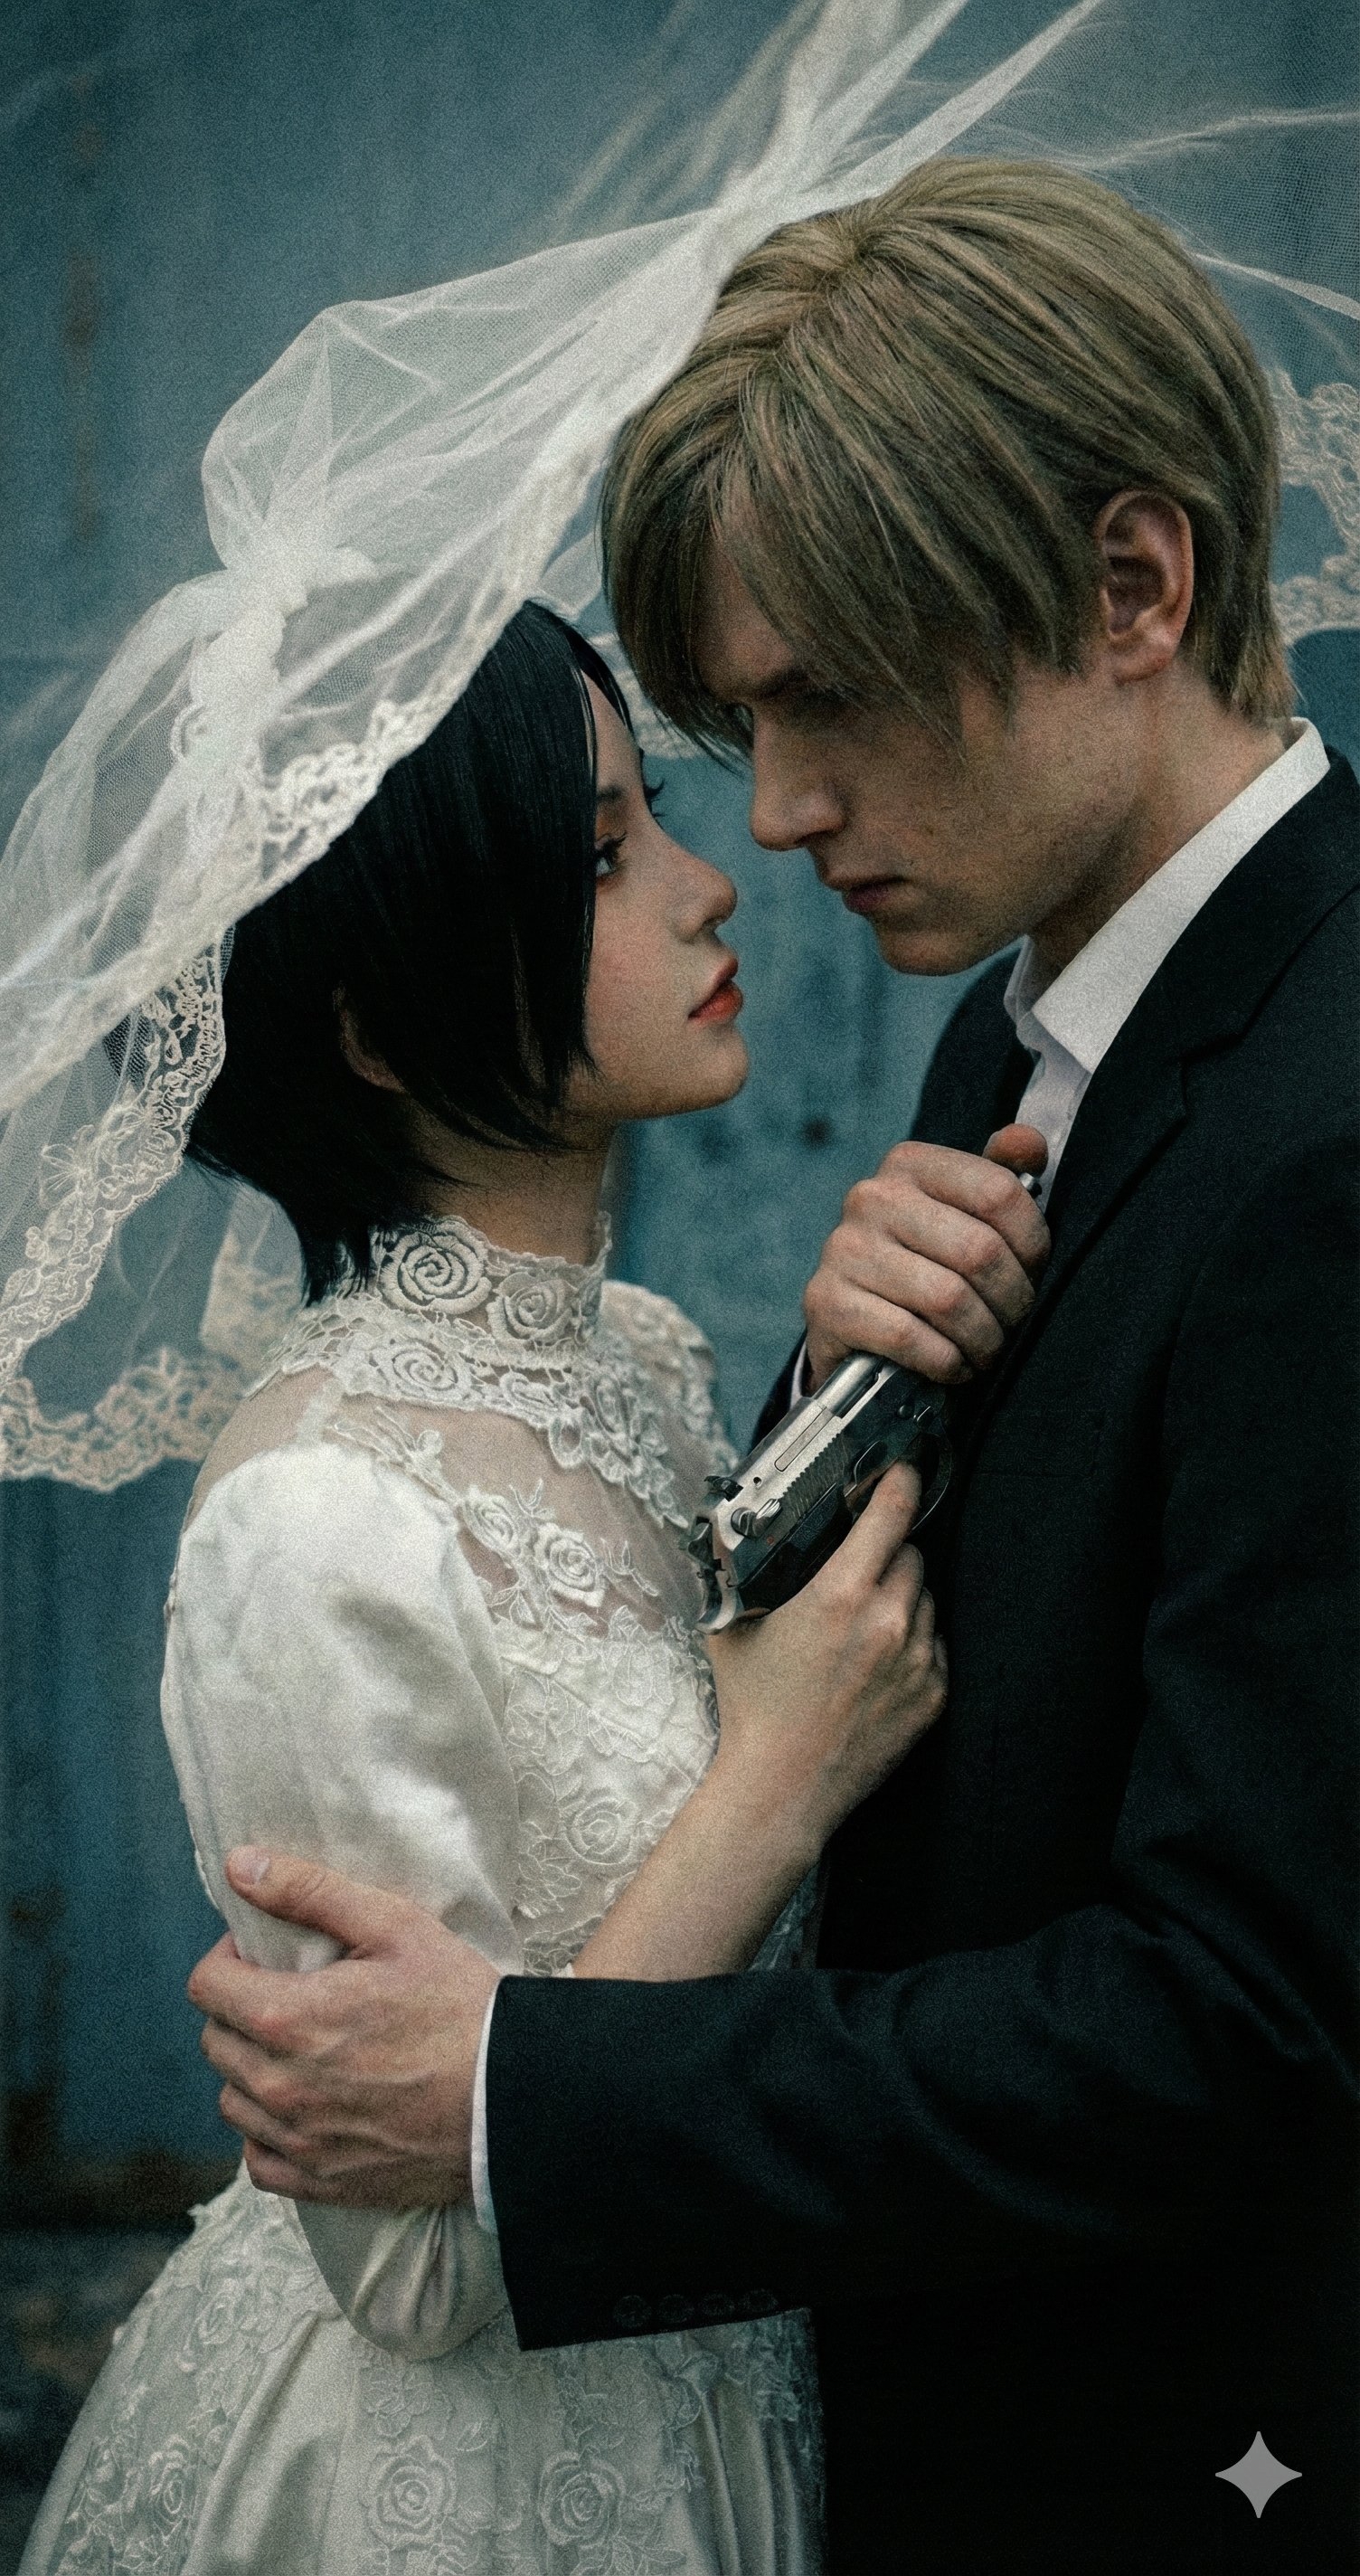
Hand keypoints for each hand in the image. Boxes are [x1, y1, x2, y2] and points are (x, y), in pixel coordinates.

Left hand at [187, 1855, 499, 2206]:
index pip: (206, 1986)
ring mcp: (298, 2141)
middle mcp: (279, 2087)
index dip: (229, 1958)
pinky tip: (304, 2107)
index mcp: (286, 2019)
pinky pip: (258, 2161)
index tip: (264, 1955)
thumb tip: (241, 1865)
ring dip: (251, 2070)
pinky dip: (268, 2134)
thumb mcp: (394, 1926)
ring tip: (300, 2050)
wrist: (512, 2098)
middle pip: (215, 2041)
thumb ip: (310, 1891)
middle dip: (240, 2009)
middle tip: (290, 1995)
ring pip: (232, 2100)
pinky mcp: (321, 2182)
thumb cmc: (460, 2006)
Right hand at [704, 1461, 945, 1863]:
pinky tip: (875, 1665)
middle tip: (857, 1573)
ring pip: (928, 1600)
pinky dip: (913, 1644)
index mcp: (840, 1594)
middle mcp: (888, 1621)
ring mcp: (917, 1661)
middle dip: (888, 1555)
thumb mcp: (731, 1627)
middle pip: (912, 1555)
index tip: (899, 1473)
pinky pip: (935, 1645)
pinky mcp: (933, 1696)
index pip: (891, 1514)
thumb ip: (733, 1569)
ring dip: (903, 1600)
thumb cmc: (753, 1709)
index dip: (898, 1484)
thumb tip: (723, 1523)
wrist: (782, 1790)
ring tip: (861, 1628)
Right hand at [803, 1122, 1050, 1386]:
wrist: (855, 1330)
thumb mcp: (963, 1217)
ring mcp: (844, 1249)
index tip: (1032, 1271)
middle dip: (1011, 1299)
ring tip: (986, 1348)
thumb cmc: (926, 1268)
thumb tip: (1028, 1141)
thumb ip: (999, 1178)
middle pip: (978, 1250)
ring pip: (948, 1299)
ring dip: (982, 1337)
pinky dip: (944, 1361)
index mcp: (909, 1165)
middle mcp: (871, 1197)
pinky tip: (952, 1364)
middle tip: (1013, 1321)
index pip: (999, 1191)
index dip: (1032, 1243)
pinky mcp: (827, 1301)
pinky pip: (908, 1337)